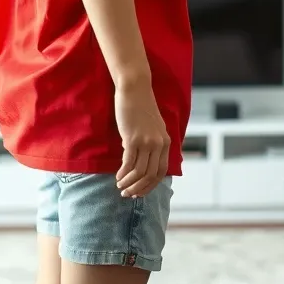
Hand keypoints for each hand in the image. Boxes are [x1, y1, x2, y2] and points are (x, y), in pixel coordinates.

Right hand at [115, 76, 170, 197]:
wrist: (135, 89)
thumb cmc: (140, 107)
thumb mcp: (152, 127)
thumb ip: (150, 144)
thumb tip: (139, 162)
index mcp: (165, 142)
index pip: (161, 172)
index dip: (149, 186)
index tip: (139, 192)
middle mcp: (159, 144)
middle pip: (150, 176)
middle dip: (138, 189)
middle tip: (127, 194)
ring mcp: (147, 142)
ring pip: (139, 172)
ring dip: (129, 183)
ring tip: (120, 186)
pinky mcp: (133, 139)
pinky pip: (129, 163)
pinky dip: (123, 174)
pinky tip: (117, 177)